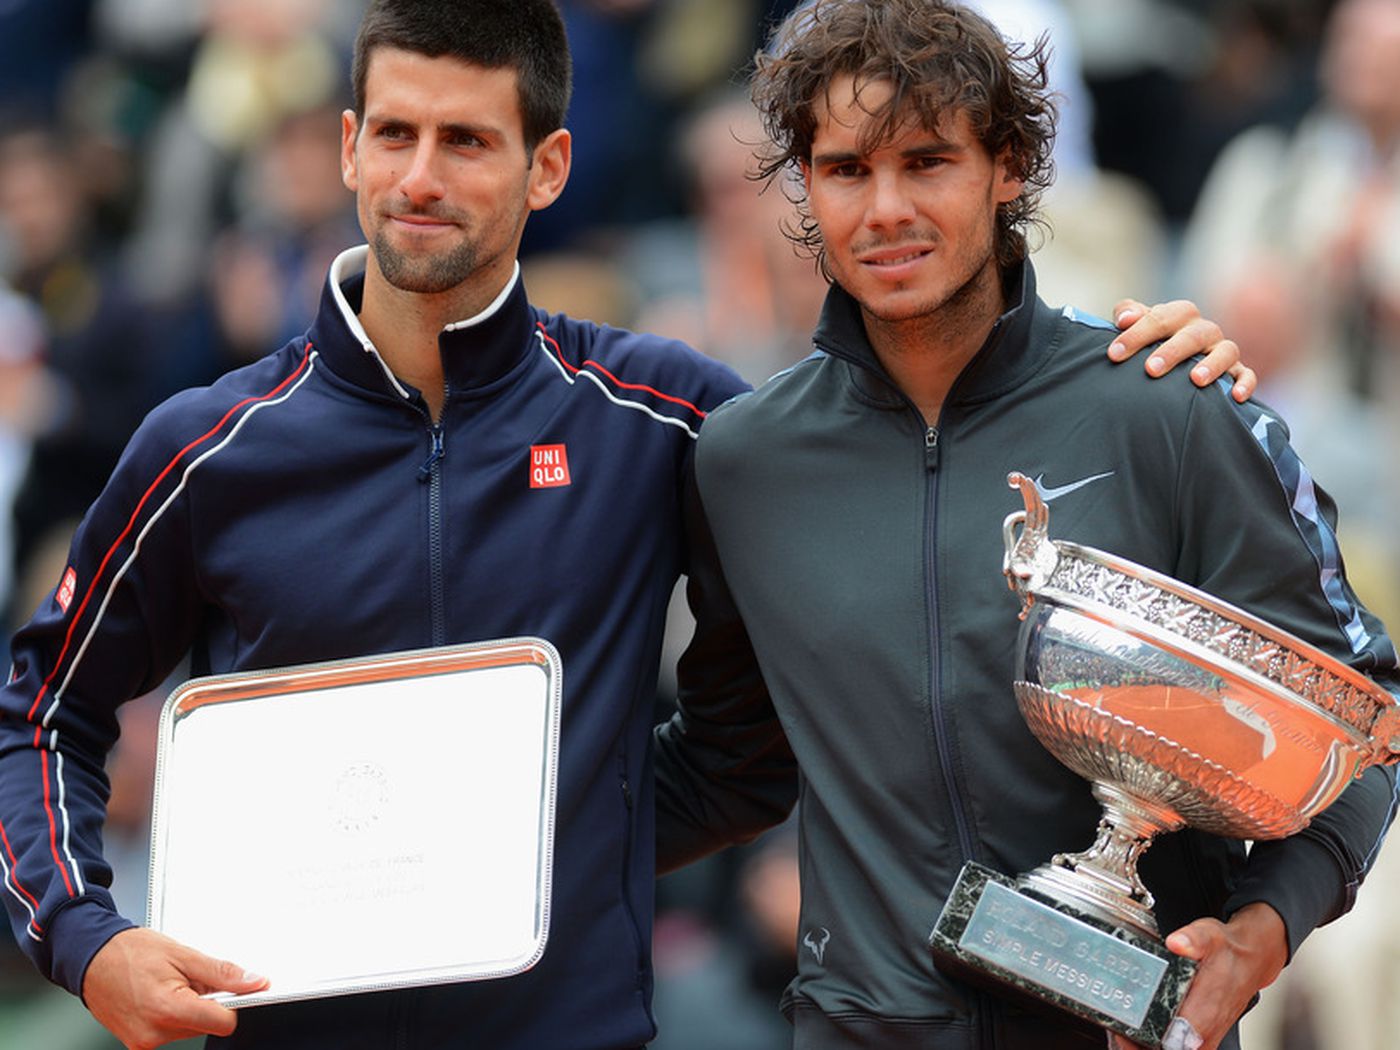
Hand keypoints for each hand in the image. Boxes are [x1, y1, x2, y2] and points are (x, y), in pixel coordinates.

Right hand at [82, 927, 267, 1048]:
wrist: (91, 957)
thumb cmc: (130, 952)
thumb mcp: (184, 954)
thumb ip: (222, 973)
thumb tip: (254, 982)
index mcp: (168, 1009)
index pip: (223, 1023)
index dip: (232, 1003)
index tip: (233, 989)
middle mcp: (154, 1033)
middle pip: (206, 1026)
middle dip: (206, 1002)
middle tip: (187, 978)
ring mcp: (143, 1042)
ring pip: (189, 1029)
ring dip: (188, 1008)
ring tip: (168, 984)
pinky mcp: (137, 1044)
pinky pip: (170, 1032)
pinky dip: (172, 1015)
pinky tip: (159, 995)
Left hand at [1107, 299, 1256, 402]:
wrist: (1169, 364)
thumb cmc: (1150, 344)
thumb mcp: (1137, 327)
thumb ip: (1128, 315)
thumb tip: (1124, 320)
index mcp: (1179, 316)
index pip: (1160, 318)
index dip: (1136, 334)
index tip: (1114, 354)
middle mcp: (1203, 330)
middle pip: (1193, 334)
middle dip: (1171, 351)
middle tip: (1151, 369)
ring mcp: (1221, 350)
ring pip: (1225, 351)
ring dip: (1212, 364)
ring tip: (1195, 379)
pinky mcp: (1236, 370)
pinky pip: (1246, 374)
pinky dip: (1243, 383)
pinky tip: (1236, 396)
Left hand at [1107, 903, 1286, 1049]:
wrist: (1249, 961)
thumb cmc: (1227, 951)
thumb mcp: (1209, 935)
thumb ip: (1192, 939)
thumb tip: (1178, 943)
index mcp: (1205, 1012)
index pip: (1170, 1040)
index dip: (1141, 1039)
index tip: (1121, 1030)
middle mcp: (1204, 1032)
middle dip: (1137, 1045)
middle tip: (1116, 1031)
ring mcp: (1203, 1039)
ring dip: (1144, 1045)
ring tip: (1123, 1033)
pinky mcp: (1203, 1040)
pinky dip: (1155, 1044)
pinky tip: (1138, 1034)